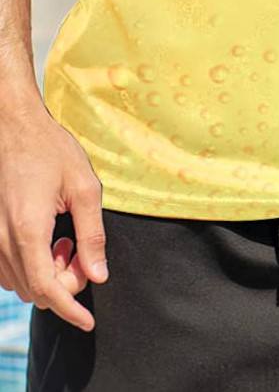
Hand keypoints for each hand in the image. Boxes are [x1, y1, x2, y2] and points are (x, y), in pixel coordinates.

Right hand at [0, 95, 107, 329]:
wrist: (14, 127)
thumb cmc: (51, 151)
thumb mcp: (84, 189)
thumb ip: (92, 234)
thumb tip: (99, 274)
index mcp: (28, 230)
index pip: (48, 287)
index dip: (70, 309)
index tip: (88, 322)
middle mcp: (2, 240)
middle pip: (35, 289)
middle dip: (66, 285)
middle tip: (84, 255)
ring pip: (20, 282)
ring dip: (50, 275)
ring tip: (68, 242)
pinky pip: (8, 269)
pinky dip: (33, 266)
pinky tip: (50, 240)